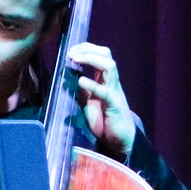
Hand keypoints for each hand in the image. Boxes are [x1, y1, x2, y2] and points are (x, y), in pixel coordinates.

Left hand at [67, 42, 134, 159]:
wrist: (121, 140)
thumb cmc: (105, 121)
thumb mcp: (89, 102)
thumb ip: (83, 89)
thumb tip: (69, 77)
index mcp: (106, 80)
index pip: (100, 54)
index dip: (86, 48)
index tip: (70, 51)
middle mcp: (112, 83)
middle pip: (106, 55)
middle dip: (87, 49)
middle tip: (71, 54)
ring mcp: (114, 92)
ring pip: (109, 66)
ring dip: (91, 59)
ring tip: (75, 60)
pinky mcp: (114, 105)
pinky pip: (104, 91)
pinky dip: (92, 84)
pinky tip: (81, 81)